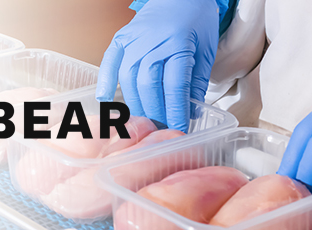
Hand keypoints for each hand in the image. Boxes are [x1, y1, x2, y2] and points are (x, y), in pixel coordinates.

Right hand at [95, 0, 219, 132]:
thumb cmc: (196, 21)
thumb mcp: (205, 51)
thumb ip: (195, 82)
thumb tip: (190, 113)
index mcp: (178, 44)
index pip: (174, 86)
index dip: (175, 110)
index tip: (179, 128)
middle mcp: (152, 42)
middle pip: (148, 85)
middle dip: (154, 112)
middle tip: (161, 130)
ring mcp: (133, 39)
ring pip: (128, 78)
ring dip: (135, 103)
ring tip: (143, 120)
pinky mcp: (121, 38)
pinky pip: (109, 62)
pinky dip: (106, 81)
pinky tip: (106, 100)